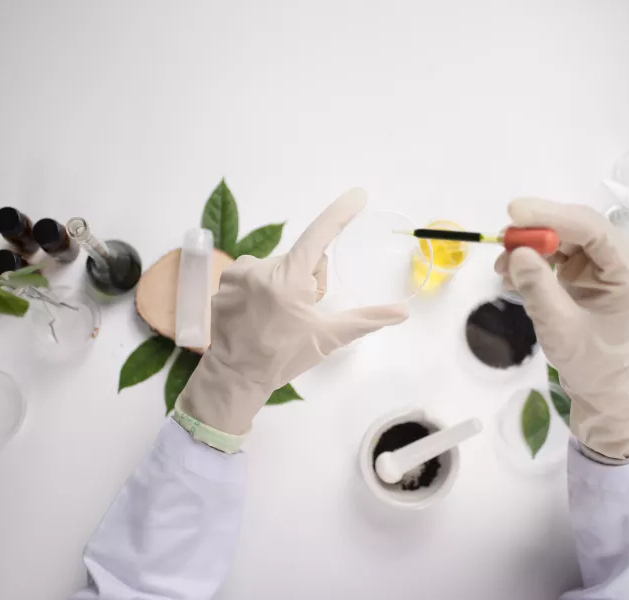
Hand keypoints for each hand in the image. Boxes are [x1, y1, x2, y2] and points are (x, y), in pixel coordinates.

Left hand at [179, 188, 408, 434]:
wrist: (234, 376)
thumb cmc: (281, 358)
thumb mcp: (326, 339)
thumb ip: (366, 320)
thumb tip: (402, 312)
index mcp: (288, 280)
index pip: (319, 235)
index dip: (340, 214)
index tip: (358, 194)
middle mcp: (261, 268)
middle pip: (301, 261)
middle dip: (307, 281)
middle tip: (299, 315)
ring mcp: (239, 273)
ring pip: (278, 268)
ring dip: (283, 286)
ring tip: (275, 318)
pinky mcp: (225, 281)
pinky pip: (254, 274)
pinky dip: (261, 290)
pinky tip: (257, 314)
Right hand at [495, 198, 628, 459]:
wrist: (598, 382)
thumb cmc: (588, 360)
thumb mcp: (559, 327)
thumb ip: (539, 289)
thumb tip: (517, 253)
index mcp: (626, 271)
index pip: (592, 229)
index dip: (553, 217)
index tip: (515, 213)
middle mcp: (616, 259)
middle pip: (576, 226)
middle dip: (538, 227)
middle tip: (502, 235)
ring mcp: (598, 264)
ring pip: (562, 235)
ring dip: (530, 243)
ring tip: (501, 264)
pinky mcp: (582, 270)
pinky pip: (554, 251)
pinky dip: (530, 257)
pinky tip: (509, 274)